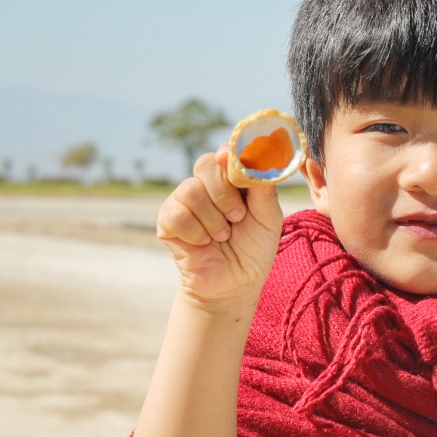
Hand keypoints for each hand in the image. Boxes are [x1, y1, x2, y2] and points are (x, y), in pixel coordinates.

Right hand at [156, 147, 284, 309]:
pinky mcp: (167, 220)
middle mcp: (205, 184)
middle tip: (237, 217)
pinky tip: (204, 243)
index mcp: (230, 178)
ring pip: (191, 191)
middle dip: (225, 194)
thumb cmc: (254, 248)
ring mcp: (184, 201)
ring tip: (222, 235)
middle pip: (206, 165)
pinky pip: (177, 214)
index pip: (225, 153)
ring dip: (213, 219)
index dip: (229, 155)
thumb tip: (252, 157)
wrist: (236, 283)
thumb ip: (262, 187)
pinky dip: (195, 231)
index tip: (232, 160)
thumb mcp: (268, 216)